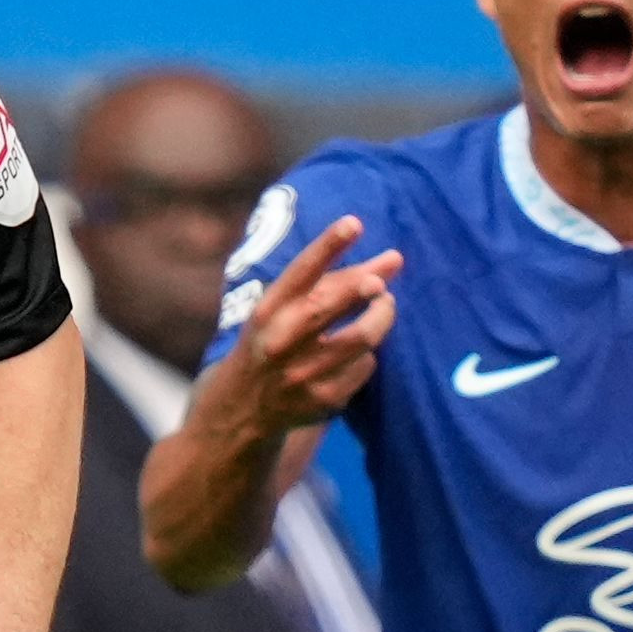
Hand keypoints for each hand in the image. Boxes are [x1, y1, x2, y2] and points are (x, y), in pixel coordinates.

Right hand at [218, 219, 402, 442]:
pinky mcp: (325, 399)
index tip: (354, 223)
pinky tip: (358, 352)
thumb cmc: (271, 342)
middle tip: (385, 272)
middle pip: (332, 305)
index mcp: (267, 312)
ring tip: (385, 305)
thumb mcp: (280, 311)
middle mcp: (281, 342)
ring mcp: (304, 373)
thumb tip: (389, 262)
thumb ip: (328, 284)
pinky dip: (367, 354)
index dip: (328, 245)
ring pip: (362, 337)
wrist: (243, 407)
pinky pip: (364, 366)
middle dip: (364, 284)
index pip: (300, 272)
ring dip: (381, 315)